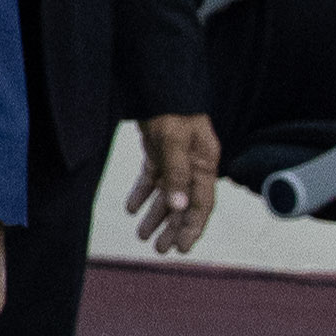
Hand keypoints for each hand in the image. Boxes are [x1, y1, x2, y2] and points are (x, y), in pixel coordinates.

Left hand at [124, 114, 219, 255]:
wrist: (158, 85)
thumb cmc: (171, 111)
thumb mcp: (174, 141)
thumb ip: (176, 173)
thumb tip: (179, 207)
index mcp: (205, 164)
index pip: (201, 204)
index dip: (193, 228)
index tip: (182, 249)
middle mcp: (193, 166)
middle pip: (184, 204)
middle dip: (173, 228)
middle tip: (159, 250)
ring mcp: (176, 160)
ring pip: (167, 194)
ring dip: (155, 215)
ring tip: (142, 236)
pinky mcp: (159, 153)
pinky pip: (152, 178)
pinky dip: (142, 193)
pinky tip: (130, 208)